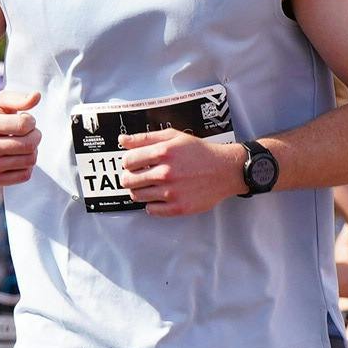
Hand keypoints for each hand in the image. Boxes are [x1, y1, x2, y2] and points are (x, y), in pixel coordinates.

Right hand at [0, 86, 41, 187]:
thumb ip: (19, 98)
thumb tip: (37, 96)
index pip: (24, 125)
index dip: (31, 121)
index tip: (25, 120)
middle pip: (29, 144)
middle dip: (36, 135)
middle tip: (29, 132)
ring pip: (30, 160)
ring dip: (33, 150)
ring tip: (22, 143)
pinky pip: (25, 175)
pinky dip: (27, 165)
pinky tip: (18, 156)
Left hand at [123, 126, 247, 216]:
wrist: (225, 170)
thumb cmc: (200, 152)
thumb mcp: (174, 137)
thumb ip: (146, 138)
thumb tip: (122, 140)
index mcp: (164, 152)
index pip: (128, 160)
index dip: (128, 162)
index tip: (133, 163)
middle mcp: (166, 173)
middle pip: (129, 180)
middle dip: (129, 177)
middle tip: (137, 176)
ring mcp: (172, 192)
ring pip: (137, 196)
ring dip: (139, 190)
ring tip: (149, 185)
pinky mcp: (178, 207)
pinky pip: (151, 210)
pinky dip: (151, 204)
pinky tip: (159, 196)